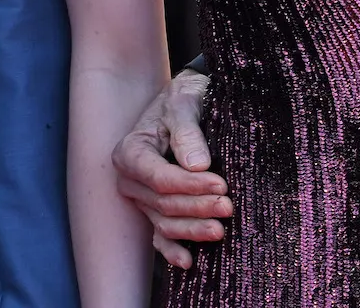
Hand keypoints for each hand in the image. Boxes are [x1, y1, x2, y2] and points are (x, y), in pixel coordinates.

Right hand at [110, 70, 230, 269]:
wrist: (185, 97)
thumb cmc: (183, 97)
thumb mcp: (184, 103)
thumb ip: (188, 133)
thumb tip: (198, 165)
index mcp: (131, 153)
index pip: (160, 179)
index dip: (190, 186)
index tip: (220, 184)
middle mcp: (130, 179)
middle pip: (163, 203)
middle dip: (197, 207)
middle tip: (228, 207)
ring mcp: (141, 196)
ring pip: (164, 221)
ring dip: (191, 229)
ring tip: (220, 231)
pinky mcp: (155, 207)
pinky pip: (159, 233)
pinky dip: (172, 249)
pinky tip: (189, 261)